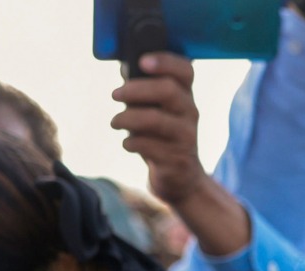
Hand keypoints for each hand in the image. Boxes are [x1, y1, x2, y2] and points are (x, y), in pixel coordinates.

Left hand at [110, 52, 207, 205]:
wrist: (180, 176)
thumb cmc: (160, 135)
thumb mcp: (155, 108)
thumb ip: (143, 87)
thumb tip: (125, 66)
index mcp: (185, 95)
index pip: (185, 70)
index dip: (165, 61)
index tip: (142, 62)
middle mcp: (190, 113)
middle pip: (168, 90)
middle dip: (136, 89)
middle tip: (114, 94)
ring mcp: (186, 137)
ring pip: (156, 120)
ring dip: (127, 118)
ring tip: (114, 122)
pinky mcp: (176, 159)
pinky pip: (149, 146)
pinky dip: (131, 143)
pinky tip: (127, 143)